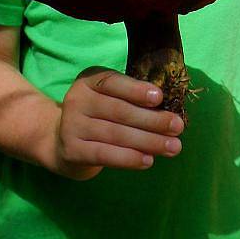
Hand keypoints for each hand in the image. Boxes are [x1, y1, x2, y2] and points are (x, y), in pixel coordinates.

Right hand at [54, 67, 184, 179]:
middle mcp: (77, 99)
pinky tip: (148, 160)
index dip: (136, 90)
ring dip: (148, 141)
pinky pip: (105, 154)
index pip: (113, 82)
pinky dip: (129, 158)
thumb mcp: (110, 96)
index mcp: (90, 79)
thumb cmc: (99, 112)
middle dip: (153, 120)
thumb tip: (169, 111)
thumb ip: (133, 98)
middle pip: (119, 111)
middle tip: (178, 127)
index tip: (160, 97)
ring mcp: (71, 125)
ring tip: (173, 146)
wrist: (61, 138)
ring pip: (116, 134)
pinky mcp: (72, 150)